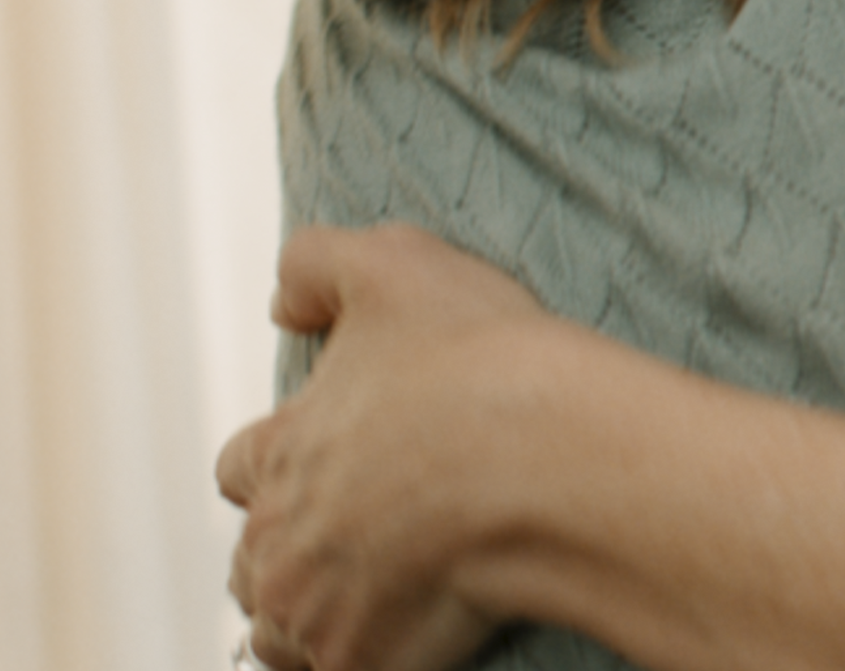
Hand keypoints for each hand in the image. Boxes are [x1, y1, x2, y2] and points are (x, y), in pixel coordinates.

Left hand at [218, 226, 552, 670]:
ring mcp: (314, 610)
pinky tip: (413, 628)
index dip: (284, 461)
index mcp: (283, 449)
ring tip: (385, 593)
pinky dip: (364, 656)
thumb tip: (282, 303)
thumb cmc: (484, 364)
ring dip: (318, 614)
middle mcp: (279, 538)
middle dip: (296, 550)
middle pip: (255, 560)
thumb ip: (320, 264)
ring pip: (282, 632)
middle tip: (368, 534)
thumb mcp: (396, 266)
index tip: (339, 457)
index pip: (240, 465)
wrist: (551, 462)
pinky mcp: (361, 664)